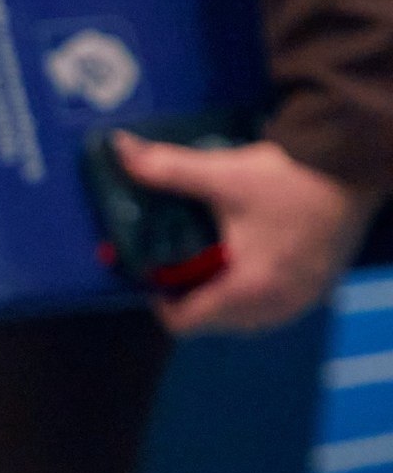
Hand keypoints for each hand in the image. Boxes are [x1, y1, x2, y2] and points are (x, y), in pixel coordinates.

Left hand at [112, 134, 379, 334]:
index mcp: (248, 288)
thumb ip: (166, 169)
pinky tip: (244, 262)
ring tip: (209, 262)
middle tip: (178, 264)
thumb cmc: (289, 177)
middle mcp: (277, 305)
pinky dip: (250, 294)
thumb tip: (117, 149)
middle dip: (189, 298)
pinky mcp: (318, 289)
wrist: (355, 168)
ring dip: (220, 298)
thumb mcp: (222, 174)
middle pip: (213, 323)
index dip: (161, 302)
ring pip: (243, 320)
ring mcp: (301, 301)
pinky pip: (272, 308)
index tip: (153, 275)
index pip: (187, 323)